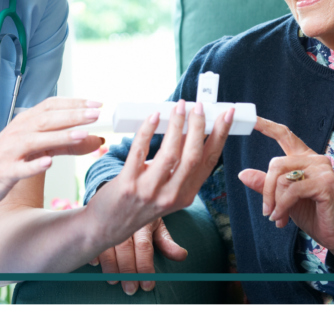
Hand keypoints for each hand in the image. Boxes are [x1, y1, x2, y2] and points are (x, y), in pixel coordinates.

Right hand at [0, 97, 103, 207]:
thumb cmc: (7, 159)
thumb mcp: (38, 148)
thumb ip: (66, 143)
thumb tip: (97, 139)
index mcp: (25, 122)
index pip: (51, 106)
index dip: (74, 103)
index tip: (97, 103)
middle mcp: (18, 133)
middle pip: (47, 119)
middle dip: (73, 115)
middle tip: (96, 114)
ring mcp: (10, 152)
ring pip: (36, 141)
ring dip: (60, 136)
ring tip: (82, 134)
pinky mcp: (5, 172)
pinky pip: (20, 168)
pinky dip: (34, 165)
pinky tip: (48, 163)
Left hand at [87, 100, 233, 265]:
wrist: (107, 226)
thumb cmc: (139, 204)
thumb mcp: (167, 191)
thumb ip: (180, 168)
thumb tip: (190, 131)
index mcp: (186, 195)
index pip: (209, 161)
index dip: (220, 135)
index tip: (226, 114)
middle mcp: (171, 195)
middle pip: (193, 155)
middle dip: (199, 127)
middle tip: (200, 106)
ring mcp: (149, 191)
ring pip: (170, 153)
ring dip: (177, 125)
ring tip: (180, 107)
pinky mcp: (127, 184)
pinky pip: (139, 151)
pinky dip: (147, 131)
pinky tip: (153, 117)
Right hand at [89, 218, 186, 295]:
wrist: (122, 191)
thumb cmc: (140, 213)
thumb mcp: (155, 224)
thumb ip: (166, 241)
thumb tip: (182, 256)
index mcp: (142, 222)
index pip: (144, 247)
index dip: (145, 267)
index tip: (148, 285)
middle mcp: (125, 222)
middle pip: (126, 248)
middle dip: (128, 271)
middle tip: (131, 289)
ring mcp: (109, 222)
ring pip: (108, 245)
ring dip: (110, 265)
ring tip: (113, 281)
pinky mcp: (95, 222)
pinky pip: (92, 237)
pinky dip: (93, 251)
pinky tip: (94, 263)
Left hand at [238, 118, 333, 264]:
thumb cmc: (311, 214)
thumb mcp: (282, 198)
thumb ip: (265, 185)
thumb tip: (242, 173)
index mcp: (304, 158)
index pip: (285, 135)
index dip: (267, 126)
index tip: (251, 118)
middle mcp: (315, 159)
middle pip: (276, 164)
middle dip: (266, 190)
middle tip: (267, 211)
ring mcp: (322, 169)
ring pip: (282, 178)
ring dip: (275, 202)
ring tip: (278, 218)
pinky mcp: (326, 183)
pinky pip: (292, 190)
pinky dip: (282, 206)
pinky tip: (282, 219)